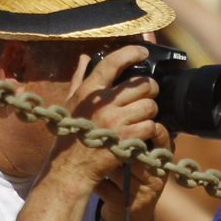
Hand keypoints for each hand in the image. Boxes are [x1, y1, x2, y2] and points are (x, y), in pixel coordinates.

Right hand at [44, 45, 160, 198]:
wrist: (71, 169)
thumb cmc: (70, 134)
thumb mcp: (69, 103)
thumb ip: (79, 78)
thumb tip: (84, 57)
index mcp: (88, 90)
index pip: (113, 62)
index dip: (132, 53)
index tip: (143, 52)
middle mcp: (102, 103)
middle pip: (143, 85)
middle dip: (149, 90)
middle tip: (145, 97)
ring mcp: (115, 121)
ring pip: (150, 106)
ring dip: (150, 113)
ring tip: (140, 118)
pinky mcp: (126, 139)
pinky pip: (150, 126)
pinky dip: (149, 130)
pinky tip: (139, 134)